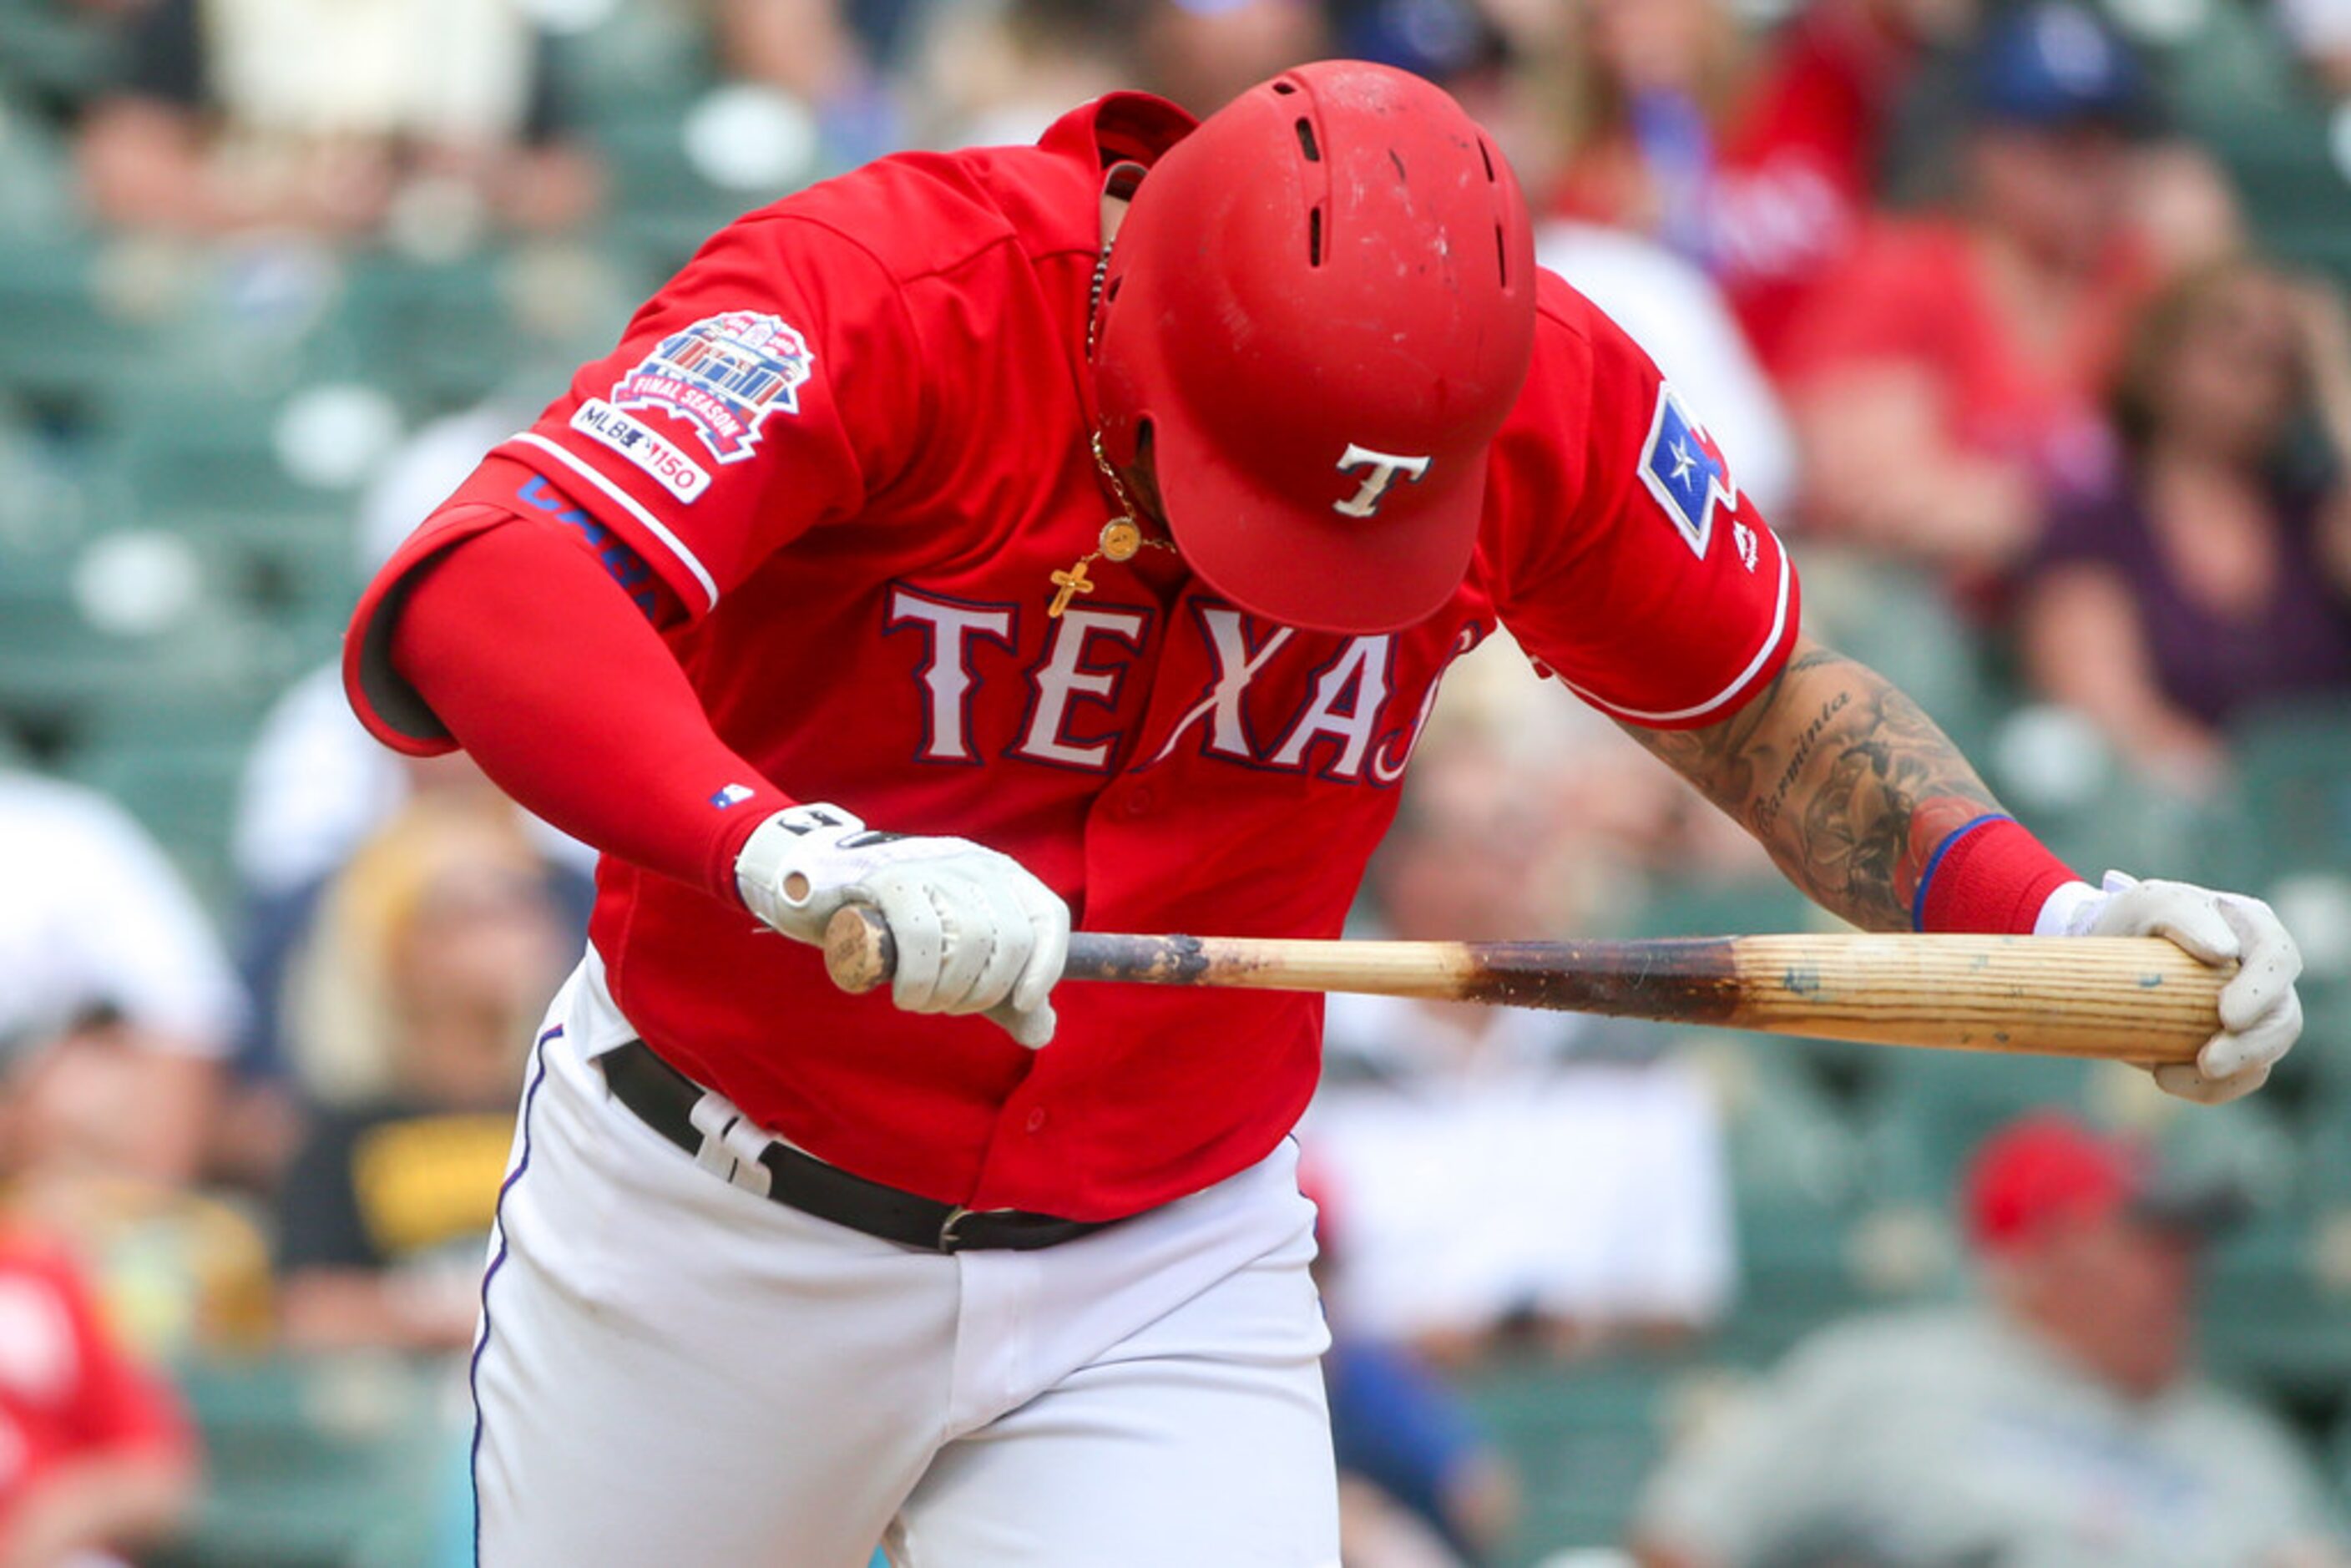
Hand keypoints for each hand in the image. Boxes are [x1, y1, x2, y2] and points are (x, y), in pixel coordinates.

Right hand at [736, 804, 1067, 1046]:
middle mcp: (977, 865)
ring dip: (947, 992)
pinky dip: (919, 980)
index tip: (1023, 1003)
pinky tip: (905, 994)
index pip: (1048, 918)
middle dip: (983, 991)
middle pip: (1008, 939)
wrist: (833, 893)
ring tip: (922, 1002)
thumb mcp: (966, 963)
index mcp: (1005, 878)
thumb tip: (1041, 1033)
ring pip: (968, 940)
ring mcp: (936, 867)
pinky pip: (922, 937)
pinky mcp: (893, 878)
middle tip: (950, 1007)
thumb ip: (1005, 998)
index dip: (1045, 967)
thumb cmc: (911, 931)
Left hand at [2042, 872, 2302, 1103]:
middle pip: (2284, 1017)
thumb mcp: (2152, 902)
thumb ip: (2186, 916)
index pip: (2278, 959)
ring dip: (2229, 1074)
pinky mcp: (2229, 1047)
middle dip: (2252, 1047)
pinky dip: (2206, 1087)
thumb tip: (2224, 952)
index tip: (2227, 1016)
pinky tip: (2164, 1076)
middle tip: (2208, 1063)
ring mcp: (2252, 1015)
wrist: (2103, 958)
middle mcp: (2262, 975)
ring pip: (2266, 1054)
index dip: (2261, 991)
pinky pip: (2237, 1079)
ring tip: (2167, 1075)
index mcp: (2253, 930)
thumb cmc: (2135, 921)